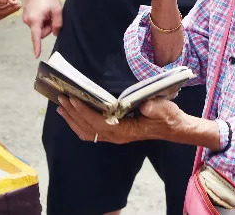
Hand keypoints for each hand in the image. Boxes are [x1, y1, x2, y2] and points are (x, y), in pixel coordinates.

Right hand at [22, 0, 62, 57]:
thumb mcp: (57, 10)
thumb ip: (58, 24)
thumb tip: (55, 33)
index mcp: (35, 20)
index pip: (36, 37)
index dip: (37, 47)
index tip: (36, 55)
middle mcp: (28, 20)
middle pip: (41, 32)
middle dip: (48, 27)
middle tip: (52, 15)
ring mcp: (26, 18)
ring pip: (39, 27)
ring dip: (45, 22)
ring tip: (47, 10)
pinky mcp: (26, 15)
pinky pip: (36, 22)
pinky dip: (42, 19)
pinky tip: (44, 9)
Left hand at [56, 96, 186, 143]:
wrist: (173, 127)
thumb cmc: (168, 117)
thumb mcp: (164, 109)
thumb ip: (155, 109)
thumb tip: (144, 107)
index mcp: (125, 130)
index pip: (98, 123)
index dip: (84, 112)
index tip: (73, 100)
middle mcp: (116, 136)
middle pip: (88, 128)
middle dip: (73, 113)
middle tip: (60, 98)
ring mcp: (115, 136)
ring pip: (87, 132)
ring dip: (72, 120)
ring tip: (61, 106)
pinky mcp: (115, 133)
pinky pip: (92, 132)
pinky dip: (79, 124)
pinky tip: (73, 115)